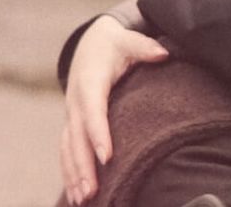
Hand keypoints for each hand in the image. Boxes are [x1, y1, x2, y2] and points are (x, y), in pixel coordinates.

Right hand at [60, 15, 168, 204]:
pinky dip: (69, 171)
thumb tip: (163, 53)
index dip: (98, 133)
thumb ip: (146, 47)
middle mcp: (76, 101)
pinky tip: (76, 194)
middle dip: (84, 165)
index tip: (107, 156)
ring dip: (74, 174)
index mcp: (91, 82)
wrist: (91, 44)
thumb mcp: (129, 40)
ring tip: (84, 199)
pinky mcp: (72, 123)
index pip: (93, 111)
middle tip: (93, 191)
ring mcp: (71, 114)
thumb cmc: (116, 45)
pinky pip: (67, 150)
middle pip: (77, 137)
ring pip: (68, 148)